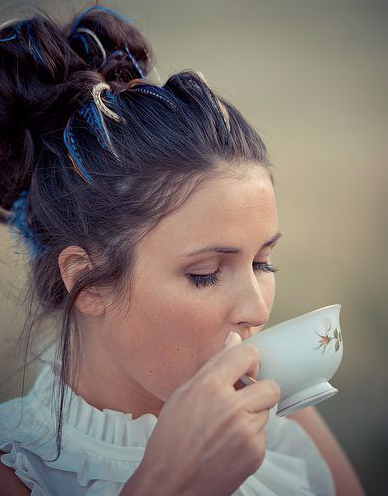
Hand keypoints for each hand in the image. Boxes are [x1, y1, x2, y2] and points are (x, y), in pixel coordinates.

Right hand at [121, 332, 279, 495]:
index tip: (244, 366)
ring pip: (266, 411)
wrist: (170, 484)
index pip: (248, 354)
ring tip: (227, 425)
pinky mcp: (255, 454)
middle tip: (242, 397)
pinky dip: (250, 436)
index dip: (248, 359)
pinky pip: (263, 434)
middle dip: (259, 388)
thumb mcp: (183, 393)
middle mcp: (232, 407)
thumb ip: (213, 364)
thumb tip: (234, 339)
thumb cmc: (171, 436)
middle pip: (269, 385)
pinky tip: (229, 444)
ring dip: (252, 414)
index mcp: (210, 386)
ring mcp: (246, 432)